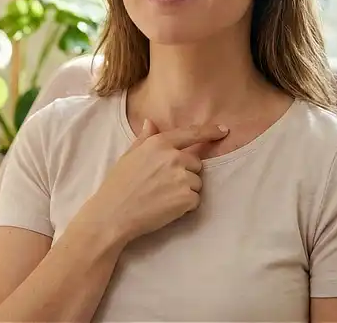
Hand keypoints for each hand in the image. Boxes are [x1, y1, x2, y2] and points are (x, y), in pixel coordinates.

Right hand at [77, 119, 228, 246]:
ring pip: (196, 183)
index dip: (209, 131)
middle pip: (196, 163)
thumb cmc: (118, 185)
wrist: (113, 214)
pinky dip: (185, 206)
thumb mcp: (129, 155)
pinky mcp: (186, 198)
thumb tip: (150, 122)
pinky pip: (195, 200)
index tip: (224, 130)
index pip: (191, 134)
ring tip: (162, 197)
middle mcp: (174, 157)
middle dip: (186, 173)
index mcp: (159, 143)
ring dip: (186, 190)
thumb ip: (144, 138)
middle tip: (163, 185)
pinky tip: (166, 208)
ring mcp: (182, 177)